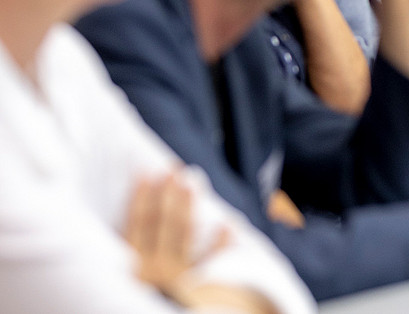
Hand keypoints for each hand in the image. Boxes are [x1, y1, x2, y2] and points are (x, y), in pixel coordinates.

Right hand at [125, 172, 228, 297]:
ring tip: (194, 180)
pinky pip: (211, 265)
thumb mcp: (126, 288)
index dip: (141, 198)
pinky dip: (220, 243)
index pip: (135, 227)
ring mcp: (175, 283)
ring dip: (189, 205)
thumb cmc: (146, 304)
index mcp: (130, 271)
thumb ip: (127, 263)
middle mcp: (151, 274)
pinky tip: (228, 223)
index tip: (147, 171)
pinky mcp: (198, 294)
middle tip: (176, 168)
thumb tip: (121, 240)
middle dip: (168, 193)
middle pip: (160, 225)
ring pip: (183, 235)